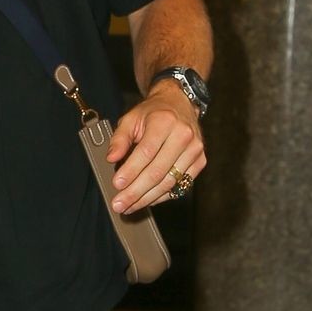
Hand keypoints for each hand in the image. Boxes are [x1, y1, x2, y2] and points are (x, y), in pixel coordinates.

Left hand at [106, 81, 205, 212]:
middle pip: (157, 172)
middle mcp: (183, 136)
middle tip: (119, 204)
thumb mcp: (131, 118)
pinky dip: (161, 196)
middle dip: (135, 192)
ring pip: (169, 182)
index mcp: (165, 122)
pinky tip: (146, 200)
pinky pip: (179, 186)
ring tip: (129, 206)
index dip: (130, 171)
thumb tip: (111, 158)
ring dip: (147, 198)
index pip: (146, 152)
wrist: (179, 104)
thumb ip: (119, 138)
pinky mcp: (200, 162)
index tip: (116, 184)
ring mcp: (194, 150)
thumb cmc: (153, 113)